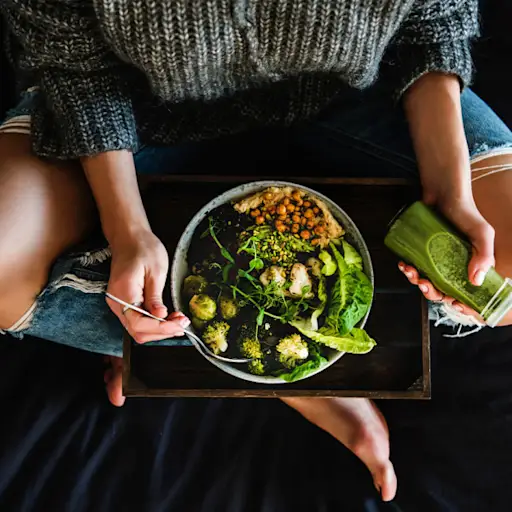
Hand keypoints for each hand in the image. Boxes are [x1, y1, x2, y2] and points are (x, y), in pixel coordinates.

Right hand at [106, 228, 189, 343]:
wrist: (129, 237)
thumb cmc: (143, 248)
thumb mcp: (156, 270)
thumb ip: (155, 296)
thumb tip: (161, 316)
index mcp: (124, 292)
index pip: (139, 323)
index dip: (161, 328)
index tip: (179, 324)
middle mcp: (117, 302)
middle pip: (137, 331)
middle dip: (162, 332)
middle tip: (183, 324)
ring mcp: (118, 304)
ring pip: (137, 329)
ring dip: (159, 330)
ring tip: (179, 322)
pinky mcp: (124, 303)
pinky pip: (137, 321)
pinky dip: (153, 324)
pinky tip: (169, 318)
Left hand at [400, 192, 494, 317]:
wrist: (442, 190)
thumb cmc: (466, 210)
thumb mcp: (482, 233)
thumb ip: (483, 255)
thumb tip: (475, 281)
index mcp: (472, 266)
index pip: (470, 293)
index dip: (465, 304)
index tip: (456, 304)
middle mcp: (455, 265)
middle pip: (444, 290)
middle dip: (432, 293)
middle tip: (425, 285)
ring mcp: (437, 259)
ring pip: (427, 280)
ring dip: (416, 281)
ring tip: (411, 272)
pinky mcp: (422, 251)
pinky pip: (415, 267)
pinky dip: (408, 269)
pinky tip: (404, 264)